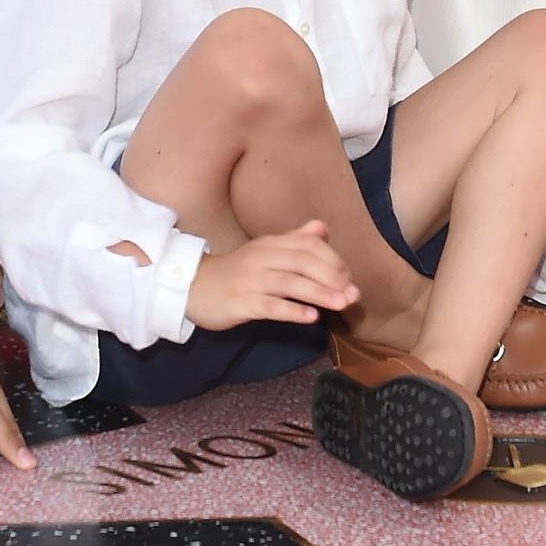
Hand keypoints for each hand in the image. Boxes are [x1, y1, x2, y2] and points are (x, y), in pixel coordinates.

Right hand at [185, 220, 359, 330]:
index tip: (349, 276)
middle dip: (332, 277)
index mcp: (270, 244)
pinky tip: (311, 318)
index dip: (332, 258)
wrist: (192, 287)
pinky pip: (270, 306)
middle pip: (303, 261)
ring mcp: (250, 280)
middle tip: (353, 294)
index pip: (307, 244)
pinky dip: (292, 310)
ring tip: (341, 304)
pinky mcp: (241, 302)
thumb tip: (321, 227)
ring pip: (290, 283)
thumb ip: (293, 240)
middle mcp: (261, 257)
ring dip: (320, 293)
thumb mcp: (264, 251)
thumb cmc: (235, 272)